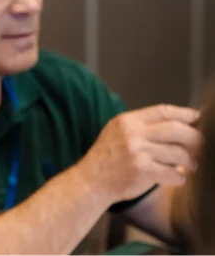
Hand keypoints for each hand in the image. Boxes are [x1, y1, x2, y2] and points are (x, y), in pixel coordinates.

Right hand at [76, 105, 201, 203]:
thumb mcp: (117, 131)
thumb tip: (179, 123)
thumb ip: (142, 125)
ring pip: (179, 153)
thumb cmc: (108, 157)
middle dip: (194, 138)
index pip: (163, 111)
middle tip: (199, 147)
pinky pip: (174, 173)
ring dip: (189, 161)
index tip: (196, 118)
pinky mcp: (142, 171)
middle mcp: (133, 134)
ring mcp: (137, 152)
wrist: (91, 180)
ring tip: (189, 165)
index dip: (184, 114)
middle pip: (176, 129)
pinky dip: (180, 177)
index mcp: (127, 121)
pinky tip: (176, 177)